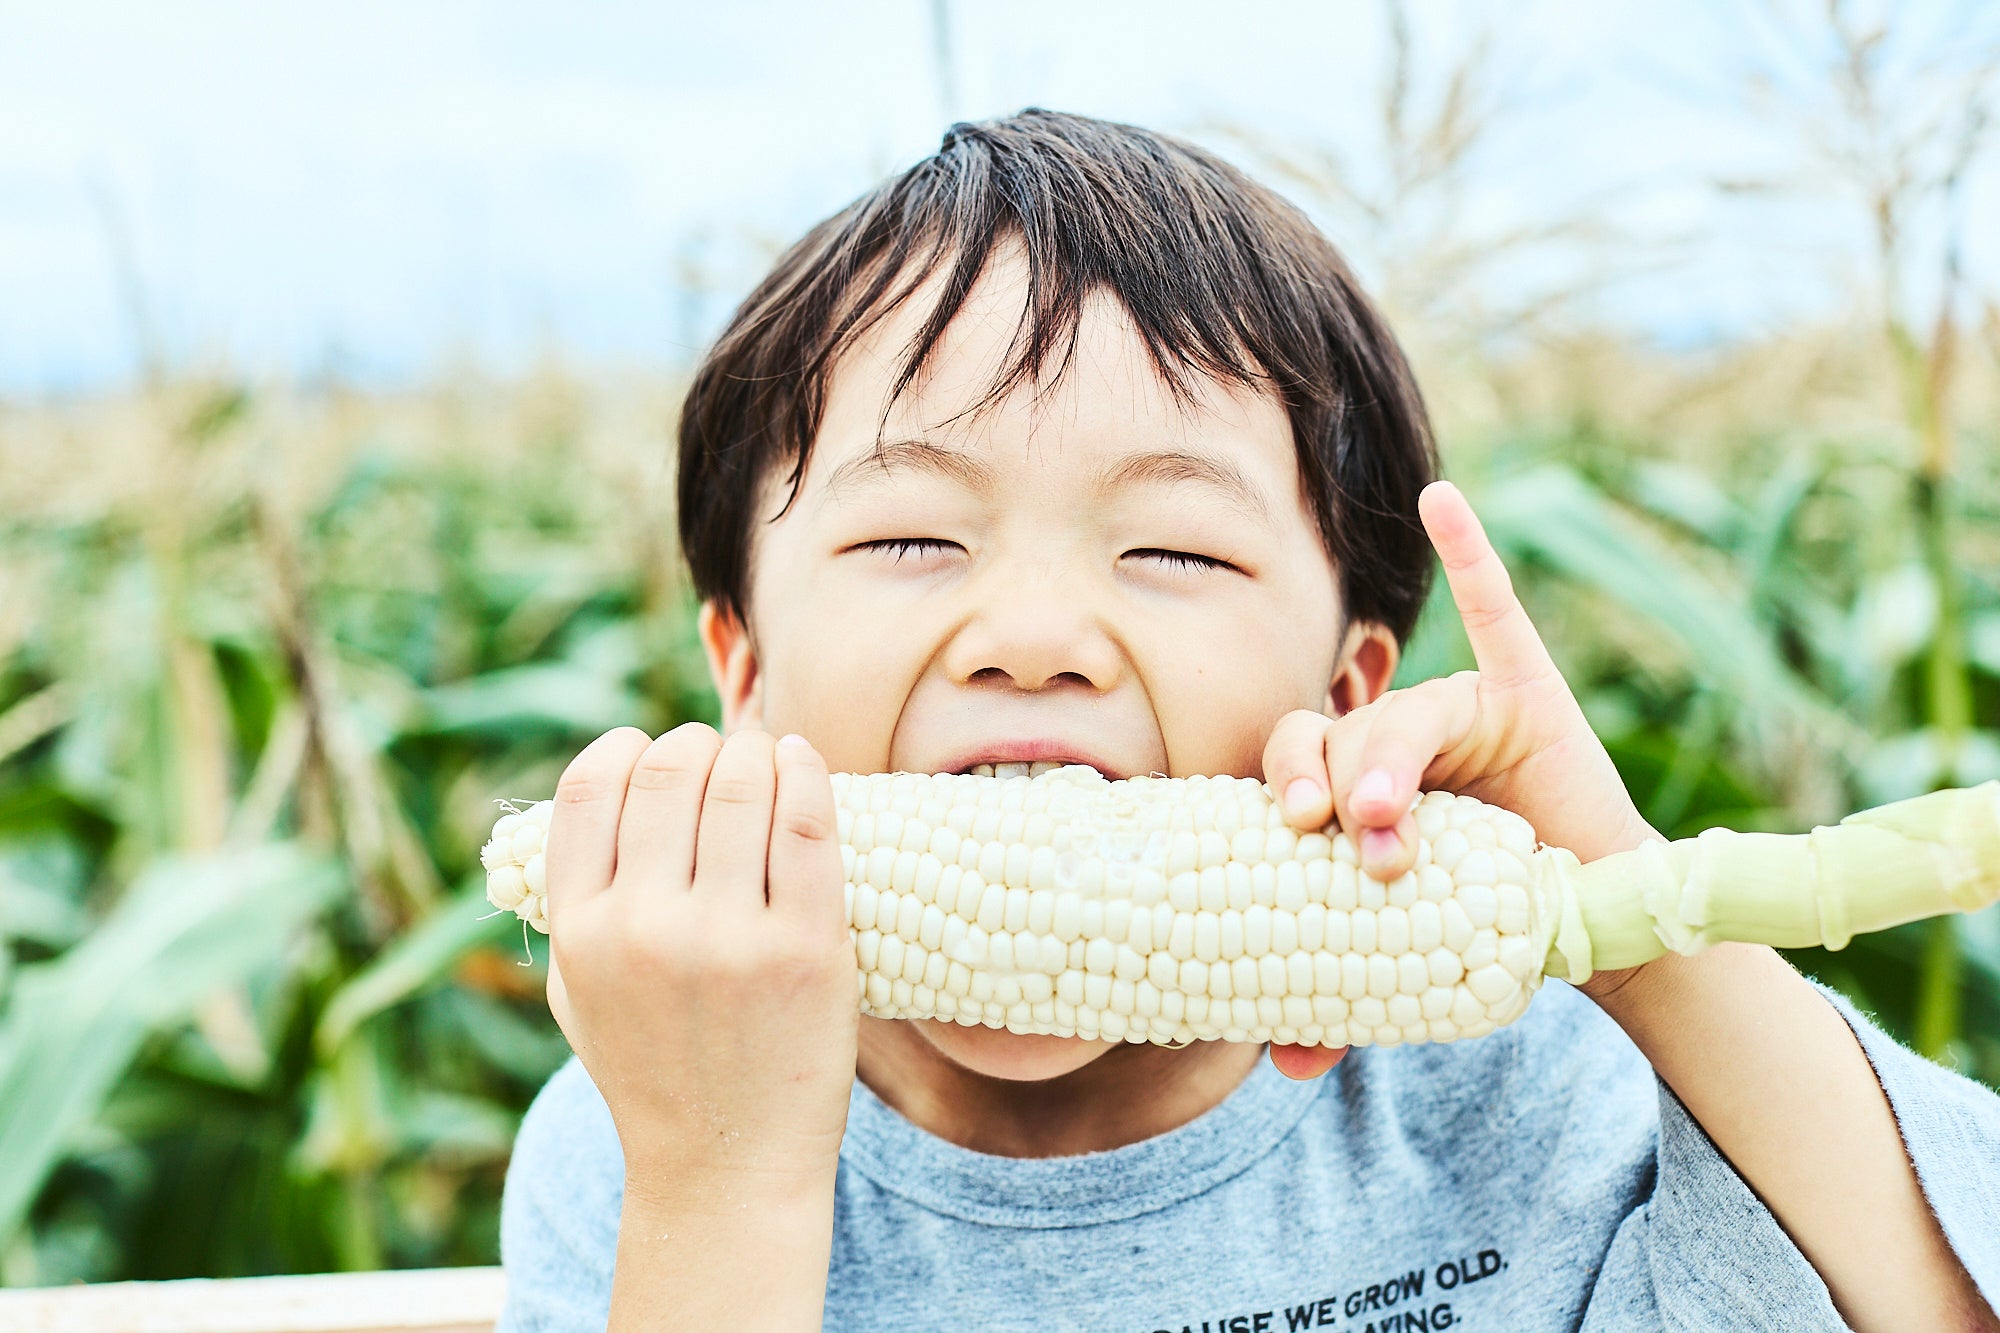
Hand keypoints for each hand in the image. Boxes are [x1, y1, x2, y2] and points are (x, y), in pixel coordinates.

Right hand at [543, 723, 857, 1194]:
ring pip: (741, 782)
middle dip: (697, 746)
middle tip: (721, 757)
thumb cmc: (655, 1070)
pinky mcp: (804, 947)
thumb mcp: (579, 991)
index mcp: (581, 931)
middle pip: (669, 770)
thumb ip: (575, 899)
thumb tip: (600, 794)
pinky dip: (805, 772)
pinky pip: (807, 822)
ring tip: (765, 760)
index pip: (591, 787)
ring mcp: (727, 938)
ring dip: (755, 753)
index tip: (651, 752)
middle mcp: (644, 927)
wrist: (726, 1170)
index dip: (625, 749)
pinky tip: (801, 761)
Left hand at [1261, 480, 1660, 1078]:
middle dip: (1337, 784)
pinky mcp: (1530, 693)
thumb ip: (1343, 997)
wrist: (1591, 933)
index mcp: (1348, 789)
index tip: (1286, 829)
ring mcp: (1462, 709)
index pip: (1294, 762)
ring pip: (1405, 713)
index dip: (1283, 785)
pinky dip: (1469, 553)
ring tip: (1392, 831)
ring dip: (1391, 766)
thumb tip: (1281, 1064)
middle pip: (1339, 735)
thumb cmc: (1481, 931)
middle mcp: (1394, 739)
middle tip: (1349, 839)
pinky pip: (1498, 609)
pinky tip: (1440, 501)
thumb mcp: (1402, 960)